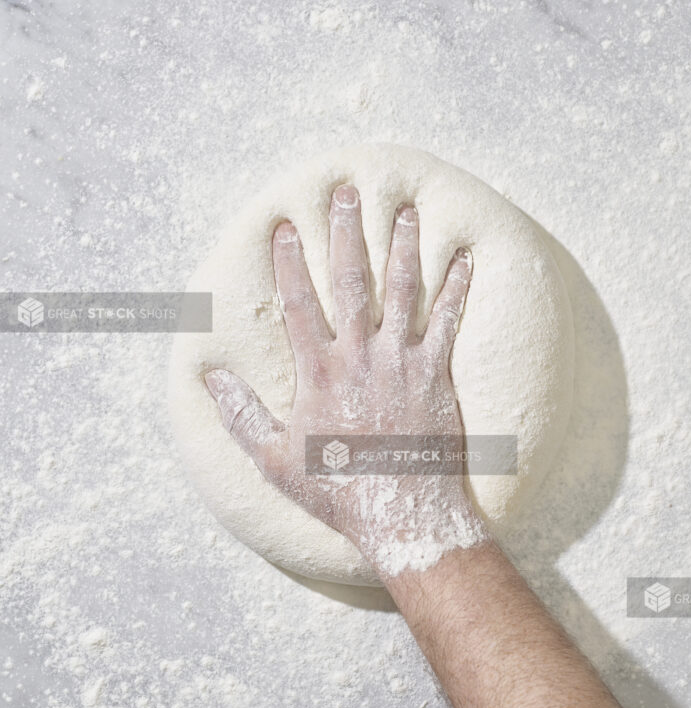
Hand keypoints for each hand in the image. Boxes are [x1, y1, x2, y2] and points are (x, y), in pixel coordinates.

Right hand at [204, 184, 486, 578]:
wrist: (402, 515)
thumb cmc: (337, 493)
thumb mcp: (275, 461)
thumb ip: (241, 416)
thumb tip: (209, 378)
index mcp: (318, 374)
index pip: (299, 304)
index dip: (290, 262)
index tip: (286, 225)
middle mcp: (360, 357)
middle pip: (352, 281)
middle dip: (347, 233)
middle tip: (348, 192)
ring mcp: (401, 363)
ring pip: (403, 291)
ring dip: (404, 246)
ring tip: (406, 209)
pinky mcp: (436, 375)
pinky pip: (448, 322)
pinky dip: (457, 288)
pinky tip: (464, 258)